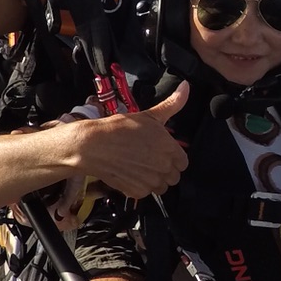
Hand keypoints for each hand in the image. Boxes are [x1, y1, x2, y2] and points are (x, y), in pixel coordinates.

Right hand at [78, 82, 189, 198]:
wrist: (94, 146)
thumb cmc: (120, 128)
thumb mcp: (149, 115)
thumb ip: (172, 104)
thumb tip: (186, 87)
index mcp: (170, 149)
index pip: (183, 162)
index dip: (172, 158)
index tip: (161, 153)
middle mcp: (164, 167)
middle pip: (173, 176)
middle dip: (164, 170)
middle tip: (148, 159)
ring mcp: (151, 182)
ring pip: (161, 187)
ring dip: (153, 180)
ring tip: (139, 167)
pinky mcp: (137, 192)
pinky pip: (145, 193)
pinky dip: (139, 187)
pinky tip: (129, 174)